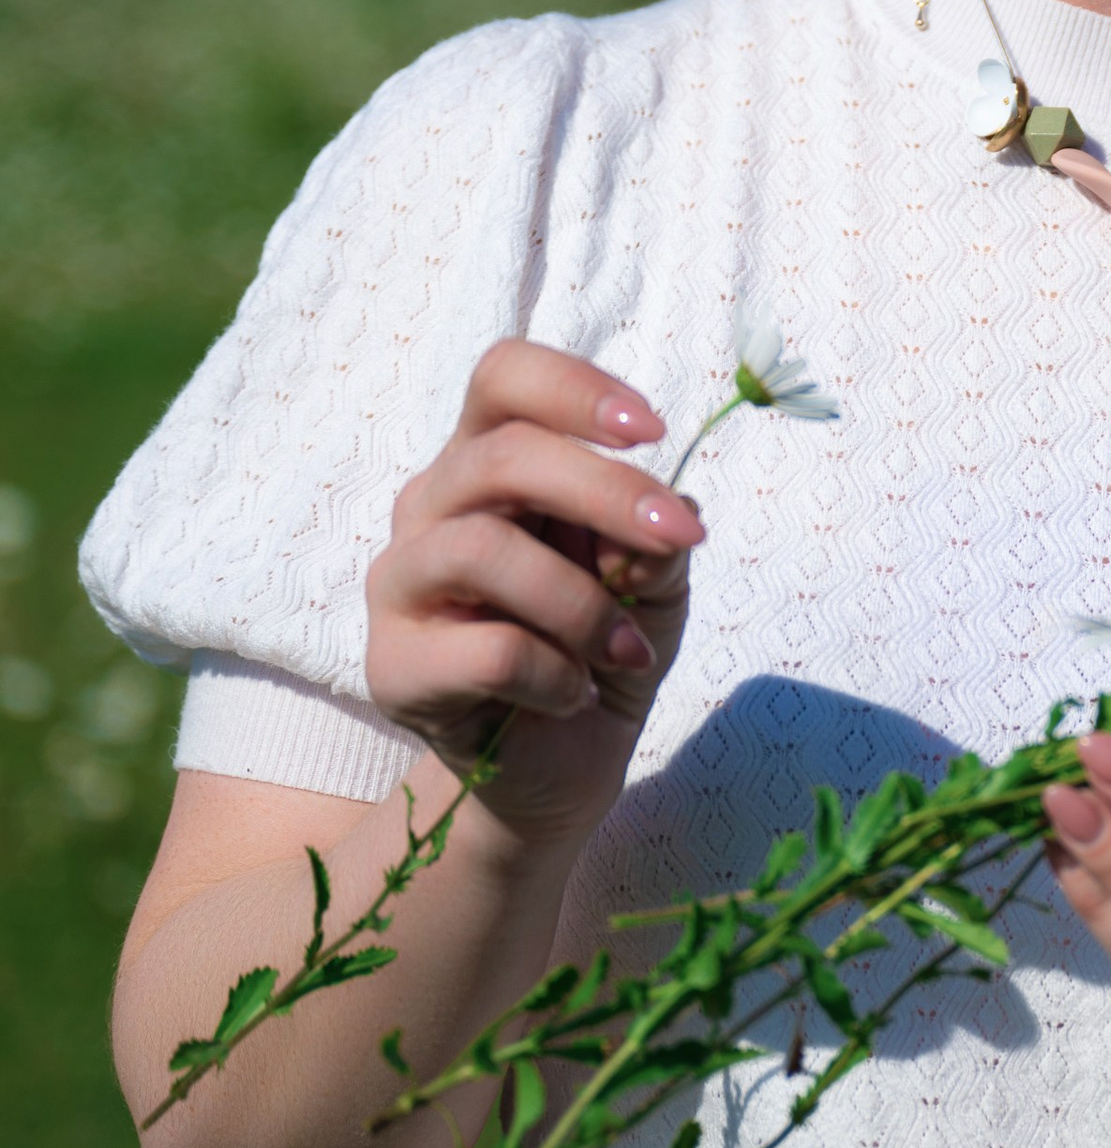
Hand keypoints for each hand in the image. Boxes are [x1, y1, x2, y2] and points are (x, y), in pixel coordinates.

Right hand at [364, 340, 702, 848]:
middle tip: (683, 536)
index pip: (503, 377)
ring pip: (483, 550)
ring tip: (625, 649)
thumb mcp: (652, 581)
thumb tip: (662, 518)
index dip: (575, 388)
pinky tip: (576, 694)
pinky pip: (486, 650)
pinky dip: (557, 674)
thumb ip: (656, 537)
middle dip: (607, 491)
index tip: (652, 430)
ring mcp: (398, 584)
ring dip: (581, 602)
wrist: (559, 770)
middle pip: (501, 456)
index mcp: (487, 462)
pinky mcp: (391, 667)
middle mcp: (429, 508)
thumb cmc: (600, 647)